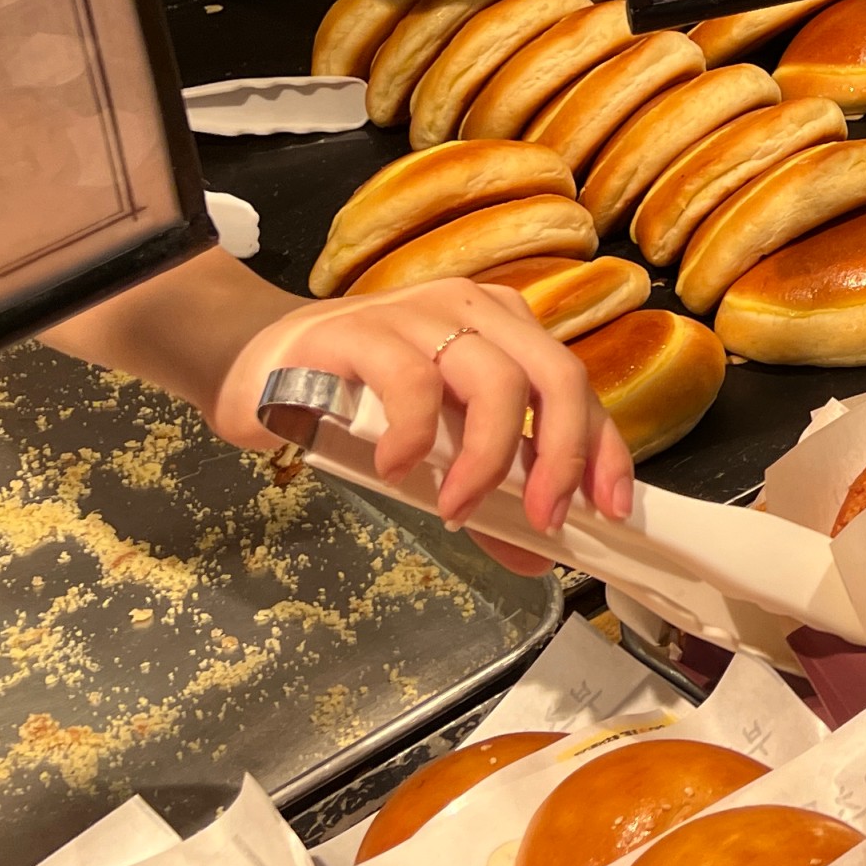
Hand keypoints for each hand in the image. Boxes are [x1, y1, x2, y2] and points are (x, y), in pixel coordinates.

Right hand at [214, 279, 635, 568]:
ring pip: (493, 379)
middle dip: (562, 456)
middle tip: (541, 519)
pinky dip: (416, 437)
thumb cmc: (357, 402)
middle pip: (554, 376)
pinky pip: (412, 382)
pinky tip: (397, 471)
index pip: (576, 387)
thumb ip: (488, 494)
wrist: (256, 364)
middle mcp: (474, 310)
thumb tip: (537, 555)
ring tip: (457, 509)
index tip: (608, 510)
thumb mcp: (435, 448)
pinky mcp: (361, 331)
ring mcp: (419, 314)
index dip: (602, 449)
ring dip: (486, 459)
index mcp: (505, 330)